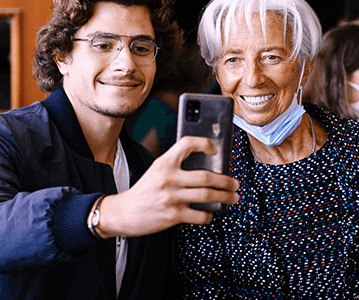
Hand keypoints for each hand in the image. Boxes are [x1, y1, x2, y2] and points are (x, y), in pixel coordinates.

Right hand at [93, 136, 238, 237]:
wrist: (123, 213)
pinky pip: (199, 215)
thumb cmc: (143, 192)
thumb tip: (207, 169)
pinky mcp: (172, 215)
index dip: (204, 144)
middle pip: (206, 176)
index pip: (187, 144)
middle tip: (234, 183)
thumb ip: (176, 167)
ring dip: (224, 197)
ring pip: (207, 195)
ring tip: (232, 197)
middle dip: (226, 181)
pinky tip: (211, 213)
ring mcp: (171, 197)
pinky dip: (209, 215)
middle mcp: (168, 178)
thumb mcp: (156, 171)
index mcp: (164, 163)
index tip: (215, 150)